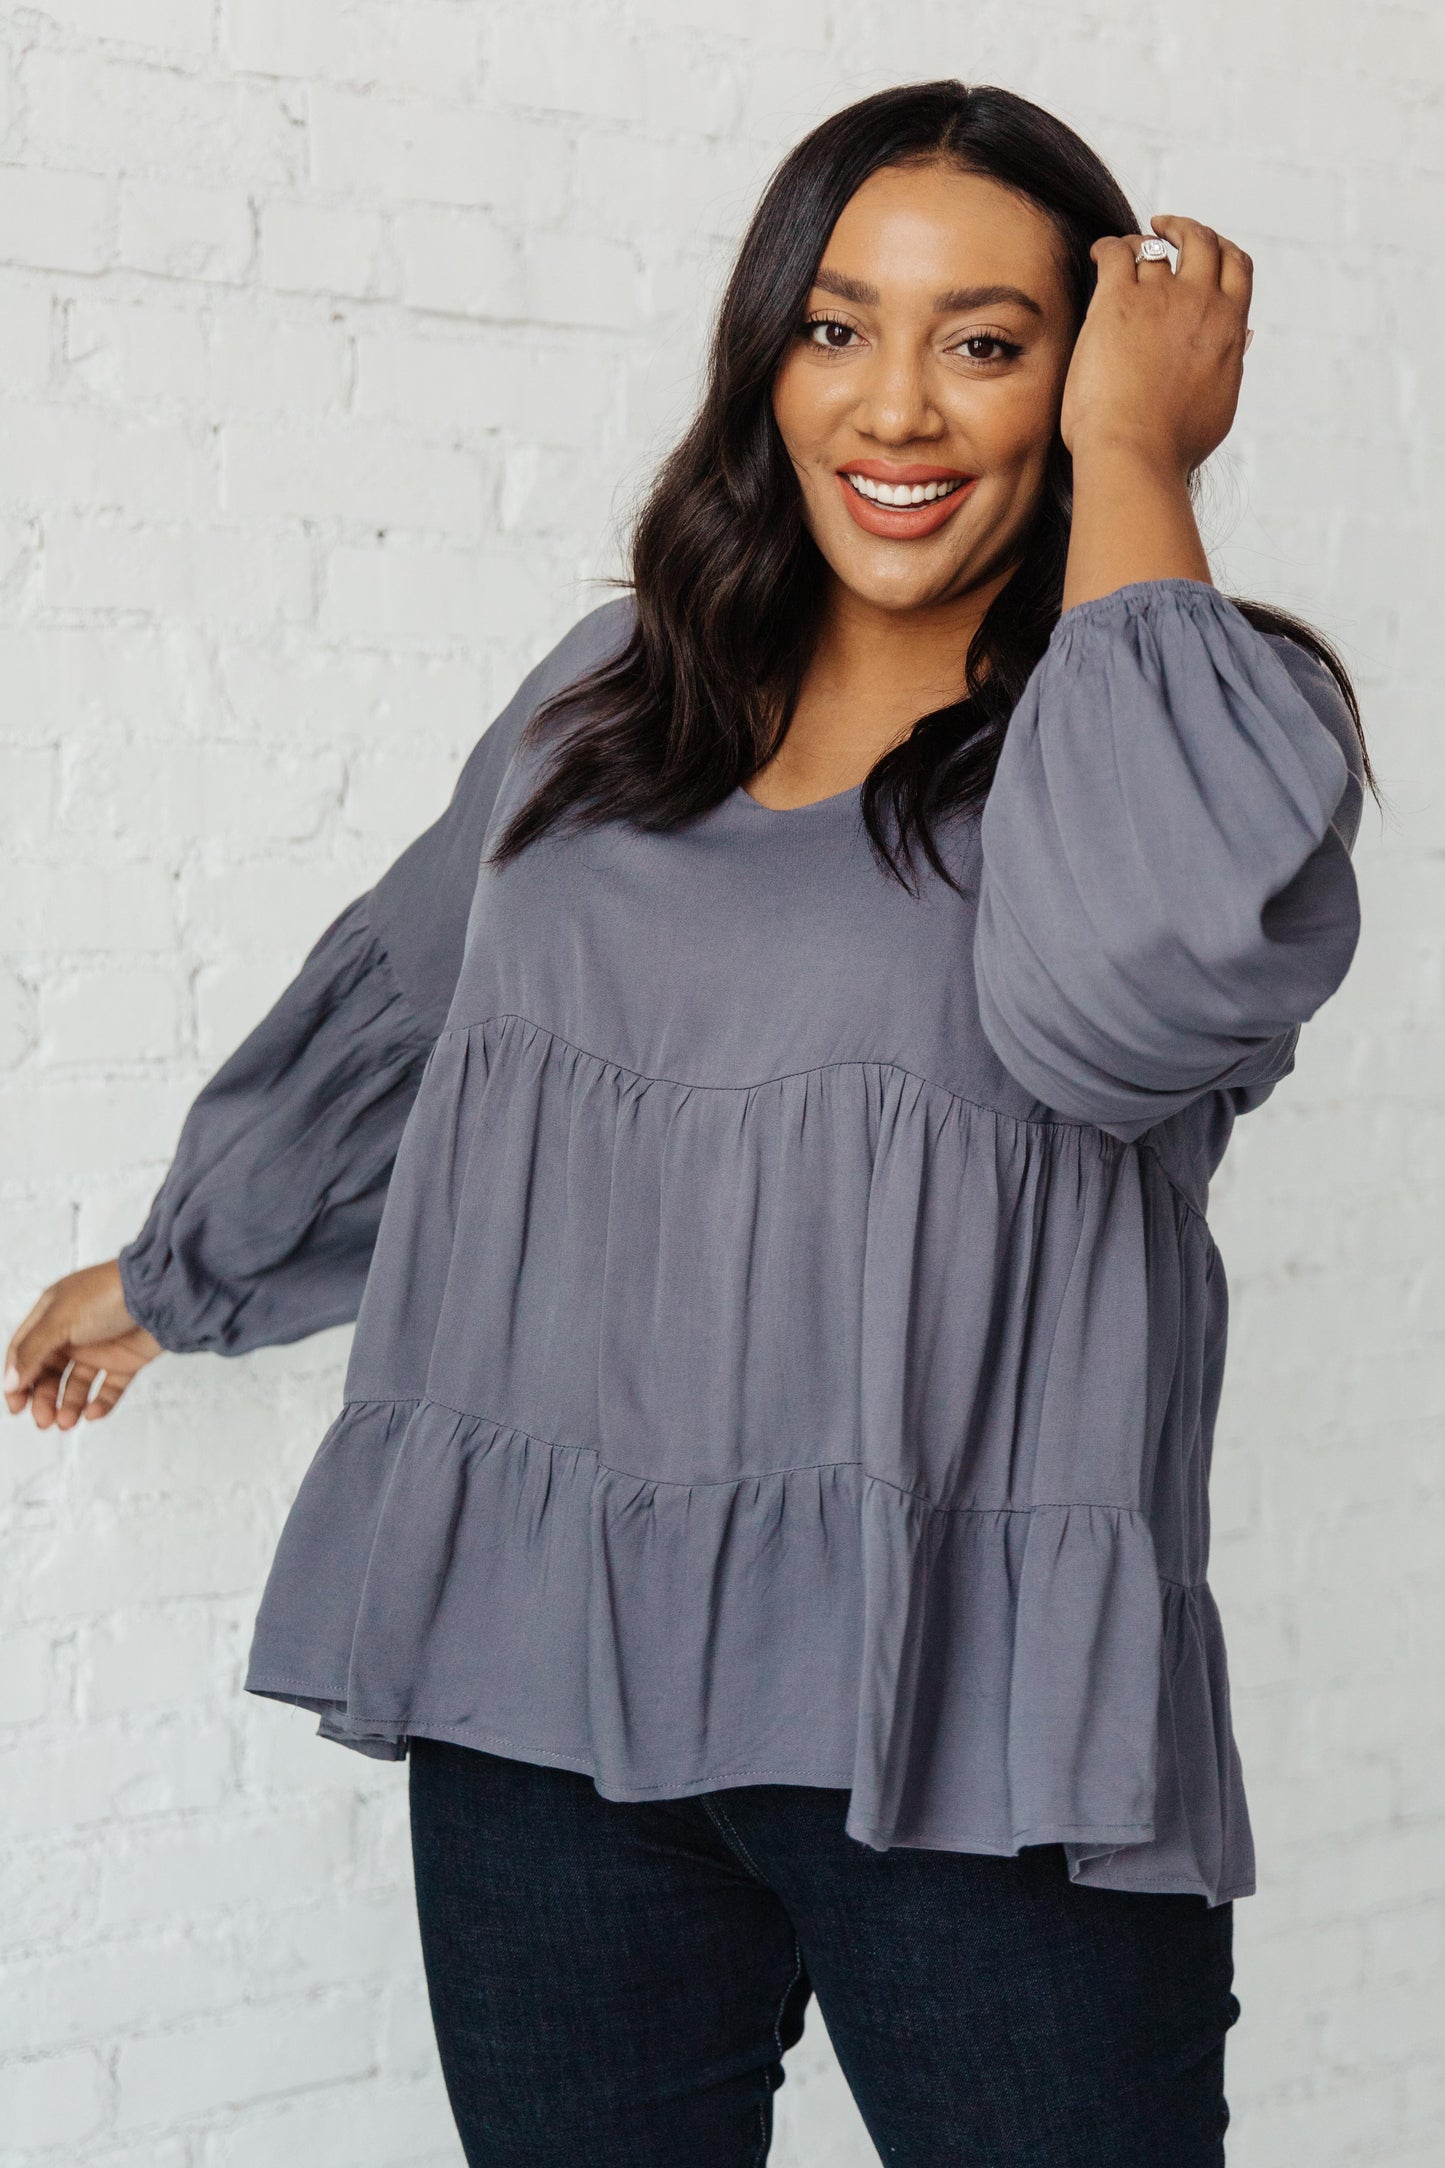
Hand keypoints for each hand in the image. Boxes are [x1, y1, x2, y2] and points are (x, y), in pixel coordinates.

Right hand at [4, 1260, 161, 1429]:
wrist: (162, 1294)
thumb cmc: (108, 1294)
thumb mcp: (60, 1321)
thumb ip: (32, 1352)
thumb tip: (10, 1382)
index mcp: (51, 1315)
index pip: (24, 1352)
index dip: (17, 1379)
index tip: (16, 1407)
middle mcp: (73, 1332)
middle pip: (49, 1373)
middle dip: (44, 1398)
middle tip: (44, 1421)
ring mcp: (101, 1346)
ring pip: (78, 1384)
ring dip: (70, 1404)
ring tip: (67, 1421)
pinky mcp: (127, 1360)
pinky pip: (110, 1388)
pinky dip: (101, 1403)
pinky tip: (94, 1413)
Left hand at [1059, 213, 1252, 472]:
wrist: (1136, 454)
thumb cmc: (1172, 444)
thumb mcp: (1219, 403)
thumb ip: (1229, 361)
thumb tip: (1241, 336)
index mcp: (1230, 327)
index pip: (1237, 266)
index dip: (1221, 249)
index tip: (1205, 249)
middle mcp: (1201, 303)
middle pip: (1202, 242)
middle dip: (1185, 229)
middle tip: (1164, 229)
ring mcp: (1161, 298)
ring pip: (1155, 246)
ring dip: (1141, 242)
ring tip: (1125, 250)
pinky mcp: (1118, 301)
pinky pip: (1115, 252)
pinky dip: (1108, 246)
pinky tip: (1099, 254)